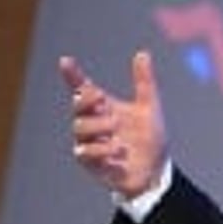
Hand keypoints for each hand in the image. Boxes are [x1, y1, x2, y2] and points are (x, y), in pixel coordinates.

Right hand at [58, 51, 167, 198]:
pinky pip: (85, 152)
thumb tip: (142, 53)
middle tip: (104, 101)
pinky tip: (118, 150)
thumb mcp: (149, 108)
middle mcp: (94, 123)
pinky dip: (102, 149)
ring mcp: (90, 142)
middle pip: (77, 105)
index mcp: (104, 107)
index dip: (73, 75)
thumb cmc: (150, 139)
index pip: (83, 88)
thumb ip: (144, 82)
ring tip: (117, 130)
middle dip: (88, 100)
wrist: (156, 170)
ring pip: (80, 127)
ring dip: (99, 126)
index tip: (65, 61)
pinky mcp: (90, 162)